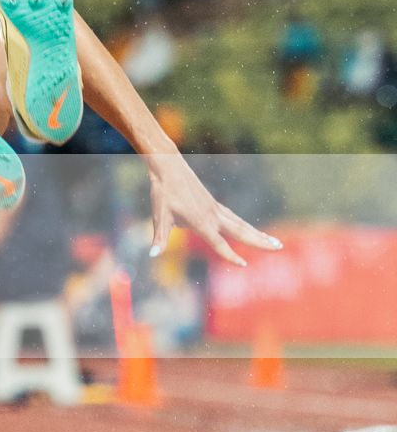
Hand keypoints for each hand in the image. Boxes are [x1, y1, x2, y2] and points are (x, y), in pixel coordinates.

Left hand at [147, 150, 282, 267]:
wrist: (168, 166)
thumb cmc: (162, 192)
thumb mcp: (159, 216)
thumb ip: (159, 238)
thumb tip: (152, 254)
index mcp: (201, 222)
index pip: (219, 243)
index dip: (231, 255)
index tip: (244, 265)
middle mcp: (212, 215)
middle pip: (241, 231)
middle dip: (260, 241)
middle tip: (279, 248)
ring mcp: (215, 208)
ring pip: (241, 224)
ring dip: (257, 233)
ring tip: (274, 241)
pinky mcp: (213, 203)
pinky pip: (233, 217)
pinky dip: (244, 225)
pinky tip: (249, 229)